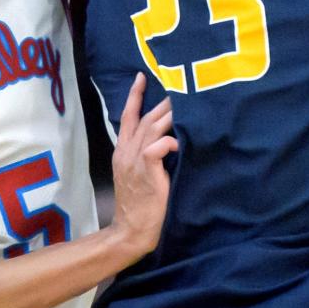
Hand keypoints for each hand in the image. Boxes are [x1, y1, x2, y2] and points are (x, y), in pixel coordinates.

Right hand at [109, 73, 177, 259]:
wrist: (132, 230)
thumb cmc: (140, 205)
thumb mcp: (137, 174)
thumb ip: (145, 154)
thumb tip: (166, 136)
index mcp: (122, 151)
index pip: (126, 116)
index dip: (134, 96)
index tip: (141, 76)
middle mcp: (125, 152)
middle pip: (144, 118)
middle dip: (162, 102)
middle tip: (179, 90)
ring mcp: (134, 161)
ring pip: (151, 127)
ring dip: (170, 117)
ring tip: (186, 108)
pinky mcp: (146, 173)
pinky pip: (156, 148)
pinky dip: (169, 141)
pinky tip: (179, 142)